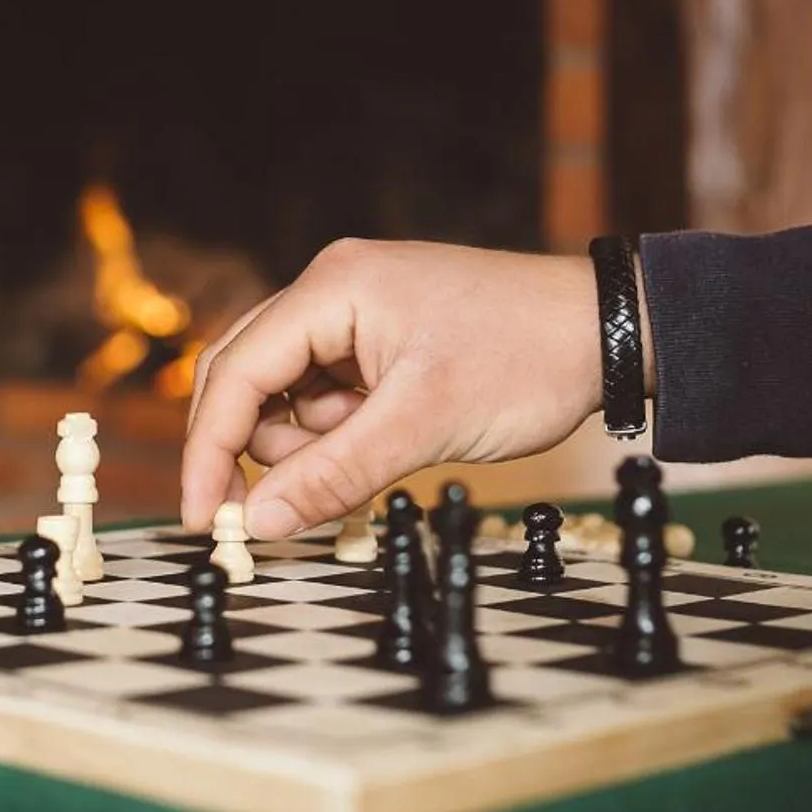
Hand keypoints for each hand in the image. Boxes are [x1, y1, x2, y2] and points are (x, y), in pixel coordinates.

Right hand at [179, 239, 631, 538]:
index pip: (235, 371)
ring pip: (284, 393)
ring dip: (306, 443)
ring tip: (375, 454)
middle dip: (252, 448)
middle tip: (260, 516)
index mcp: (331, 288)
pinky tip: (385, 441)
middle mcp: (330, 289)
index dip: (210, 451)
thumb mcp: (425, 425)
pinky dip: (338, 433)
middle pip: (245, 376)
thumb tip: (260, 523)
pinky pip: (325, 394)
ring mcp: (353, 312)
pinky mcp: (377, 339)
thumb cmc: (525, 358)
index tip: (205, 518)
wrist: (607, 330)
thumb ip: (334, 474)